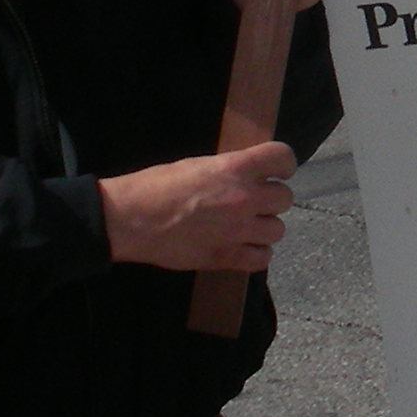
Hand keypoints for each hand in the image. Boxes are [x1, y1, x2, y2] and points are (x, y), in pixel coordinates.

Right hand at [99, 143, 297, 273]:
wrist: (131, 219)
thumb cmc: (157, 186)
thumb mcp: (197, 165)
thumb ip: (228, 170)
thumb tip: (247, 175)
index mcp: (235, 168)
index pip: (284, 158)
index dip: (283, 165)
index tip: (275, 171)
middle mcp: (244, 198)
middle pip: (285, 198)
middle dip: (270, 199)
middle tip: (252, 202)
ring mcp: (238, 230)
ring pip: (278, 230)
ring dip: (264, 228)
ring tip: (245, 227)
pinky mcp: (228, 257)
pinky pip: (263, 259)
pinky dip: (256, 254)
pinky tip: (242, 248)